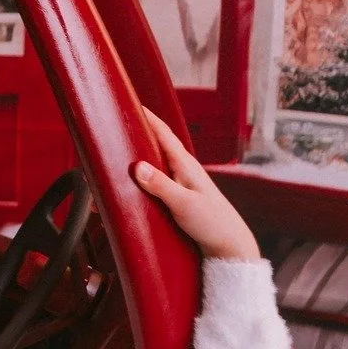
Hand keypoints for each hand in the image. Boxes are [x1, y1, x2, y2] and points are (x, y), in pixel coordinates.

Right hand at [133, 107, 260, 261]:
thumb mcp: (184, 204)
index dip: (148, 117)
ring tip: (119, 150)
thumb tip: (137, 166)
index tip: (130, 103)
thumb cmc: (211, 222)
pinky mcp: (179, 196)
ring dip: (139, 154)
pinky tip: (133, 180)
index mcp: (185, 164)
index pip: (163, 133)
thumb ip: (161, 185)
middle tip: (117, 124)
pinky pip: (157, 178)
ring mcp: (182, 182)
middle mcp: (183, 169)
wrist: (230, 245)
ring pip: (156, 161)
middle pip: (157, 144)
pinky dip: (144, 174)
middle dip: (139, 132)